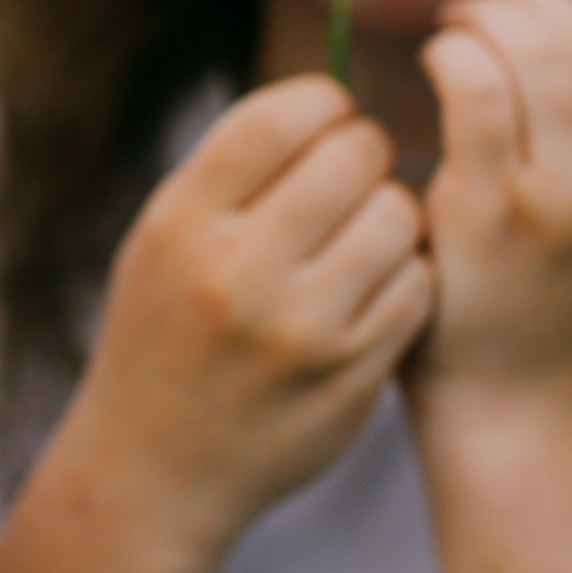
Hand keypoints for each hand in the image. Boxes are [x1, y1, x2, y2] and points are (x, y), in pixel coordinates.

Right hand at [51, 77, 435, 568]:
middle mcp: (238, 271)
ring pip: (399, 216)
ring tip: (363, 237)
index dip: (323, 104)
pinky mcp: (351, 377)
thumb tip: (334, 101)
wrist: (154, 470)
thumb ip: (234, 172)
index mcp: (182, 223)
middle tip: (354, 179)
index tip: (327, 122)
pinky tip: (373, 291)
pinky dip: (406, 277)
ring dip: (392, 216)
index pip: (281, 115)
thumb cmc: (166, 331)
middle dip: (365, 155)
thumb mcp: (162, 238)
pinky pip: (417, 285)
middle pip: (353, 155)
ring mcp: (300, 330)